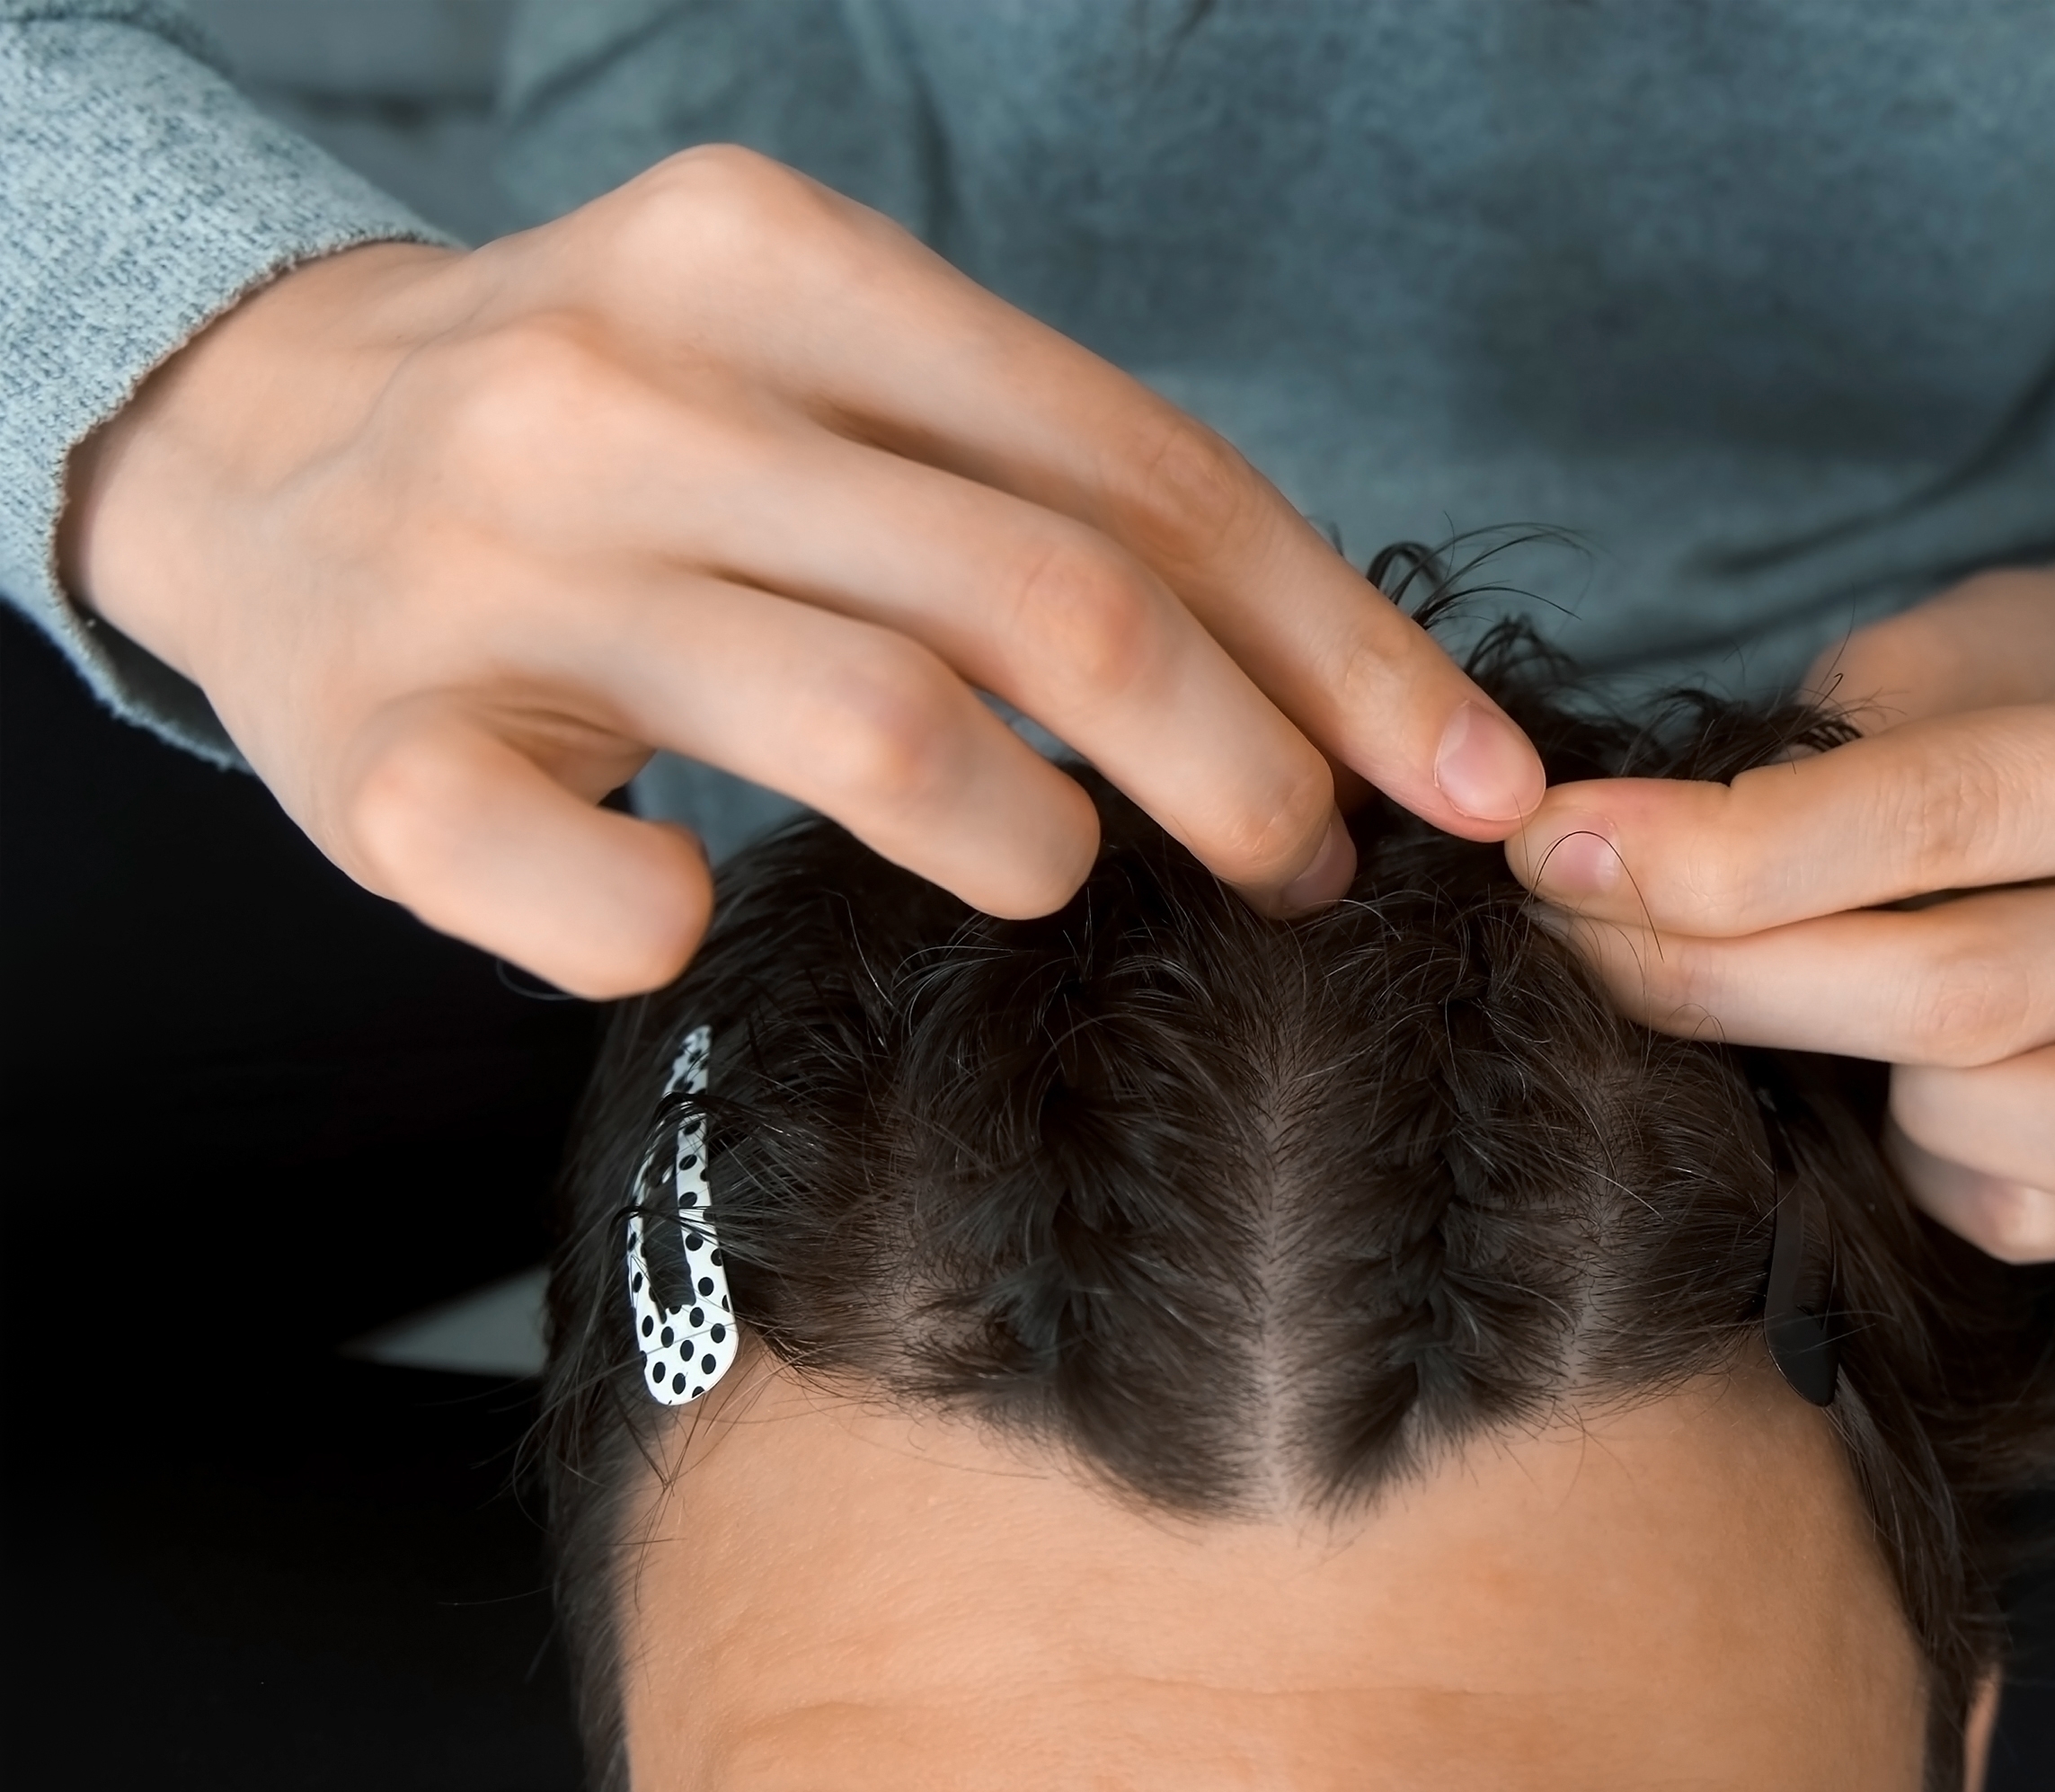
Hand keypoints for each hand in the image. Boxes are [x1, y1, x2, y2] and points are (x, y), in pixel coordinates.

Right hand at [61, 146, 1542, 997]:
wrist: (253, 452)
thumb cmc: (614, 444)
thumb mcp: (812, 376)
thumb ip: (1024, 481)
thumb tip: (1318, 679)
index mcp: (770, 261)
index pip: (1133, 464)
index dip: (1335, 639)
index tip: (1464, 774)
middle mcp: (629, 385)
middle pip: (1048, 597)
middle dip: (1242, 766)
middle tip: (1311, 871)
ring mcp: (492, 568)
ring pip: (874, 728)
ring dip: (1031, 843)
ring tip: (1056, 870)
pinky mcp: (373, 749)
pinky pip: (594, 894)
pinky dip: (679, 930)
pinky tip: (701, 922)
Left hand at [1510, 503, 2054, 1260]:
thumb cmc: (2039, 680)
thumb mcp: (1936, 655)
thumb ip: (1814, 765)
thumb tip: (1610, 872)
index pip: (1950, 813)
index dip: (1728, 848)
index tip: (1557, 843)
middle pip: (1956, 987)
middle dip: (1717, 969)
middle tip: (1562, 926)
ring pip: (1987, 1112)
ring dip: (1804, 1063)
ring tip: (1705, 985)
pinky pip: (2011, 1203)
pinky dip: (1900, 1147)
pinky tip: (1856, 1074)